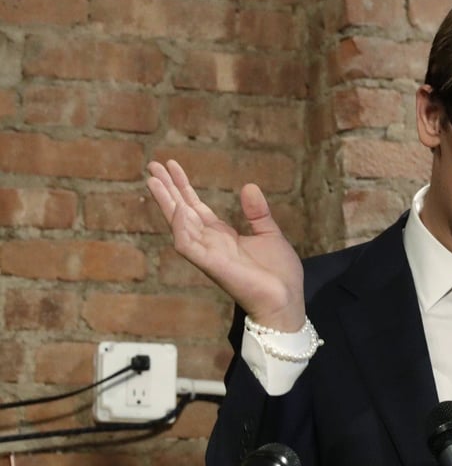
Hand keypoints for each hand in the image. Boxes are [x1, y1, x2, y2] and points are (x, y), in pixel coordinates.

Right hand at [146, 160, 304, 331]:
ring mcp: (208, 254)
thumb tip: (248, 186)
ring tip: (153, 179)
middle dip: (167, 189)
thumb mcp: (269, 234)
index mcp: (222, 235)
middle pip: (181, 211)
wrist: (286, 301)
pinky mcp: (211, 265)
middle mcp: (210, 243)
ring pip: (178, 224)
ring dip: (166, 202)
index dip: (183, 187)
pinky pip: (188, 245)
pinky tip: (178, 208)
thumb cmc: (279, 274)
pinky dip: (181, 227)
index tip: (171, 165)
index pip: (195, 207)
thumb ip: (257, 213)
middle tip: (151, 164)